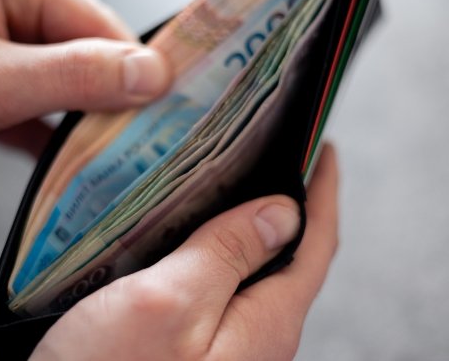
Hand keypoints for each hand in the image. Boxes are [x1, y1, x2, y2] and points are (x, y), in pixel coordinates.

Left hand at [0, 0, 170, 186]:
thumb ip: (74, 76)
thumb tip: (151, 72)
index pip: (92, 18)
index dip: (133, 62)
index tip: (168, 103)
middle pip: (79, 50)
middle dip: (108, 96)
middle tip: (146, 137)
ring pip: (59, 82)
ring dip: (81, 118)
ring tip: (116, 152)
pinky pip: (31, 106)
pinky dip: (49, 134)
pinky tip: (70, 161)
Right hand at [31, 144, 337, 360]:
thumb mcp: (169, 301)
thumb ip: (227, 254)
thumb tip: (282, 213)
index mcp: (262, 323)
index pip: (314, 243)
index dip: (322, 192)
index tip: (319, 150)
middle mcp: (252, 337)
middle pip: (287, 258)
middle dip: (286, 204)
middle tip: (270, 156)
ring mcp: (223, 347)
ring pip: (250, 272)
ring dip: (245, 226)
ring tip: (230, 185)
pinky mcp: (192, 350)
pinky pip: (218, 290)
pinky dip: (213, 252)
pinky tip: (188, 237)